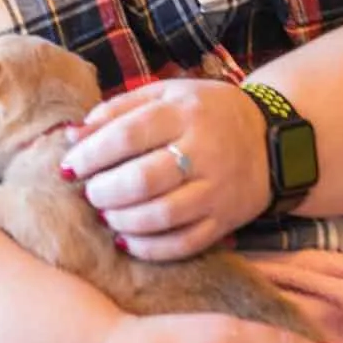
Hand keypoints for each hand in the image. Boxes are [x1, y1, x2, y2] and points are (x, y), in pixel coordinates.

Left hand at [62, 80, 269, 258]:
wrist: (273, 140)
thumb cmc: (206, 113)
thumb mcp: (166, 94)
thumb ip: (118, 110)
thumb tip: (72, 134)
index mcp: (184, 113)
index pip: (128, 135)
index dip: (92, 154)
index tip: (70, 167)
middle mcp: (203, 151)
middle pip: (143, 180)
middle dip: (104, 192)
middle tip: (90, 194)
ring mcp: (216, 190)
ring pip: (162, 216)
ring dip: (123, 220)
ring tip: (107, 214)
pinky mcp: (225, 221)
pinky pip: (183, 243)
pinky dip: (149, 248)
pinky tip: (127, 239)